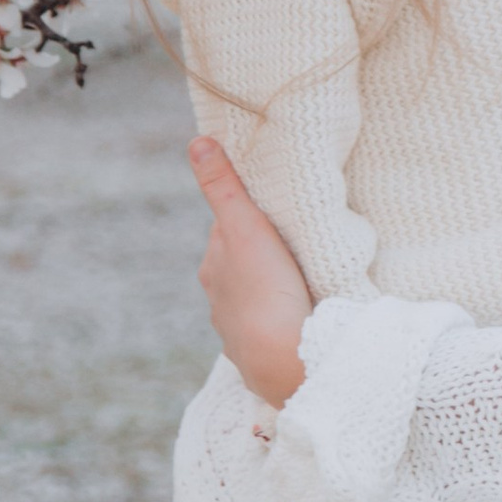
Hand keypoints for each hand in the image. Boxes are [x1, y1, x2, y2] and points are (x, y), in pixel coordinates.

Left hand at [190, 134, 310, 405]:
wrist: (282, 358)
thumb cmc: (265, 288)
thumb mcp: (244, 227)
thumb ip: (222, 187)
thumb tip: (197, 142)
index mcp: (213, 268)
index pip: (230, 232)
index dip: (252, 218)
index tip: (277, 211)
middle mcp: (219, 300)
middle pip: (242, 265)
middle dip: (263, 255)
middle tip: (297, 242)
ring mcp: (238, 332)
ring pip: (256, 299)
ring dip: (274, 290)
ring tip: (304, 281)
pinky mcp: (261, 358)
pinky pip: (272, 331)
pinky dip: (282, 321)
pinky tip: (301, 319)